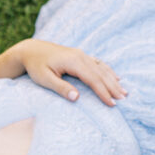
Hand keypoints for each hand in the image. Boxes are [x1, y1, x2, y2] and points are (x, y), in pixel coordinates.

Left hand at [11, 39, 126, 105]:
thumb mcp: (44, 79)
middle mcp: (80, 56)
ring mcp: (81, 54)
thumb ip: (61, 88)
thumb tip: (77, 98)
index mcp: (73, 61)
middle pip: (101, 74)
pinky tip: (116, 77)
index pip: (93, 79)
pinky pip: (98, 63)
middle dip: (113, 87)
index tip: (112, 104)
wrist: (30, 50)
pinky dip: (108, 71)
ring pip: (102, 68)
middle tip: (124, 100)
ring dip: (113, 80)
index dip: (103, 92)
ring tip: (124, 92)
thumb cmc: (35, 66)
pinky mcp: (80, 55)